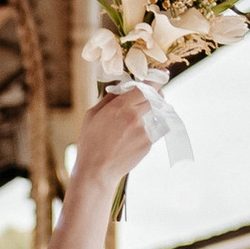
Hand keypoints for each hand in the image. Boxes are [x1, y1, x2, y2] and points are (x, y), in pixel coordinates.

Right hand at [72, 77, 161, 196]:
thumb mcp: (92, 114)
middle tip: (149, 97)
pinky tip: (134, 135)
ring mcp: (144, 130)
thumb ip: (109, 98)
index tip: (158, 77)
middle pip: (156, 98)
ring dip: (152, 111)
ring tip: (139, 119)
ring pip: (157, 113)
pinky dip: (150, 127)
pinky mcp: (149, 143)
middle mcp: (135, 116)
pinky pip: (155, 129)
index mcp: (120, 106)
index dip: (154, 81)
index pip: (146, 86)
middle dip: (155, 95)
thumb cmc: (91, 142)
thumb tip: (122, 87)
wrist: (97, 171)